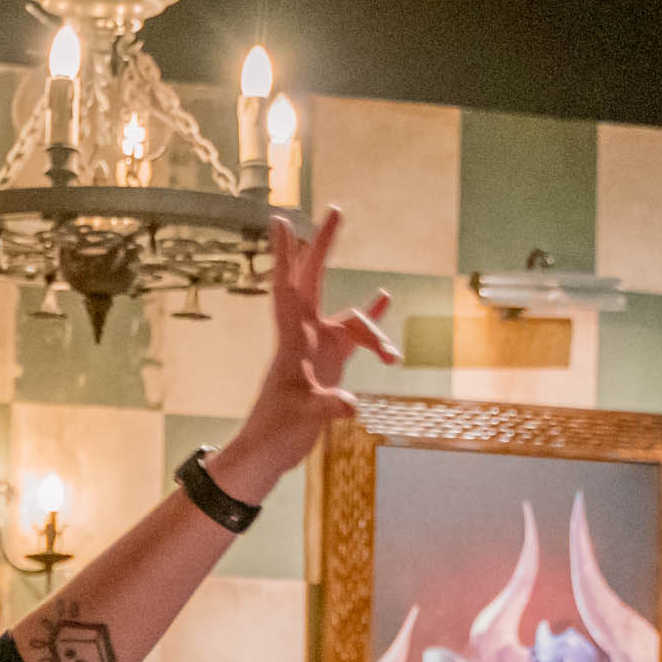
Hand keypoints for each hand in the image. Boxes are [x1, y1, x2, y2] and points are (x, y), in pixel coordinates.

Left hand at [218, 210, 400, 486]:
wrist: (268, 452)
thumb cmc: (277, 432)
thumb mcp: (304, 417)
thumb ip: (328, 406)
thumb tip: (353, 404)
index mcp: (292, 340)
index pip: (286, 287)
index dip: (284, 254)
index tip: (280, 219)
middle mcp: (304, 335)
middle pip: (314, 280)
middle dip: (324, 245)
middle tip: (336, 210)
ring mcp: (317, 347)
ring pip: (349, 320)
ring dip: (374, 333)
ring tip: (393, 359)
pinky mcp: (329, 363)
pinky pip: (354, 336)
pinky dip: (371, 322)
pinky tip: (384, 298)